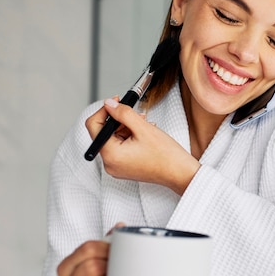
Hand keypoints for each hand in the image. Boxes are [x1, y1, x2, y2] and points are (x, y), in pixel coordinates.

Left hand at [85, 98, 199, 194]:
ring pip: (113, 139)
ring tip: (144, 126)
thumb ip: (123, 113)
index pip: (93, 125)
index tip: (117, 102)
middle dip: (119, 120)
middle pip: (104, 133)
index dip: (104, 110)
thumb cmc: (166, 156)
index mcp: (110, 154)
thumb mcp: (143, 128)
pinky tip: (144, 136)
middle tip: (136, 115)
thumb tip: (109, 104)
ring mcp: (116, 167)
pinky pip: (120, 148)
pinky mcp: (124, 168)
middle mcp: (109, 163)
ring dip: (126, 128)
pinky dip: (130, 138)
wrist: (180, 173)